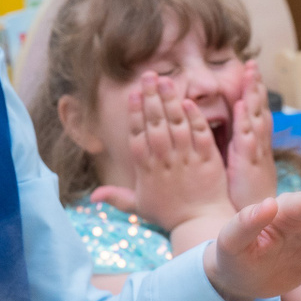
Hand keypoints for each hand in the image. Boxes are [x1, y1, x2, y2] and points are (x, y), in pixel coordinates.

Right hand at [90, 73, 235, 232]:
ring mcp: (187, 160)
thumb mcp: (140, 207)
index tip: (132, 94)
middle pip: (156, 125)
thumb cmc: (170, 215)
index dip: (135, 114)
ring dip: (170, 102)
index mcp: (147, 171)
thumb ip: (117, 198)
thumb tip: (92, 196)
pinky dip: (195, 119)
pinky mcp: (208, 160)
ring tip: (166, 81)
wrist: (200, 225)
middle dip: (151, 99)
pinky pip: (200, 135)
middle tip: (149, 75)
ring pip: (177, 125)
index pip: (138, 137)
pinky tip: (188, 103)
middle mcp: (165, 162)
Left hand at [224, 61, 278, 209]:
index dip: (250, 93)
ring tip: (250, 72)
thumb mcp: (236, 174)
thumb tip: (223, 137)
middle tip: (251, 63)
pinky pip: (246, 139)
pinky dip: (244, 120)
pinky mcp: (248, 166)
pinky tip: (240, 104)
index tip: (247, 71)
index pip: (252, 114)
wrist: (252, 228)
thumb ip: (231, 153)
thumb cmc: (241, 202)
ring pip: (255, 118)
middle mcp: (256, 147)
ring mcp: (254, 154)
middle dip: (255, 86)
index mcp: (252, 148)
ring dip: (252, 95)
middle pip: (256, 110)